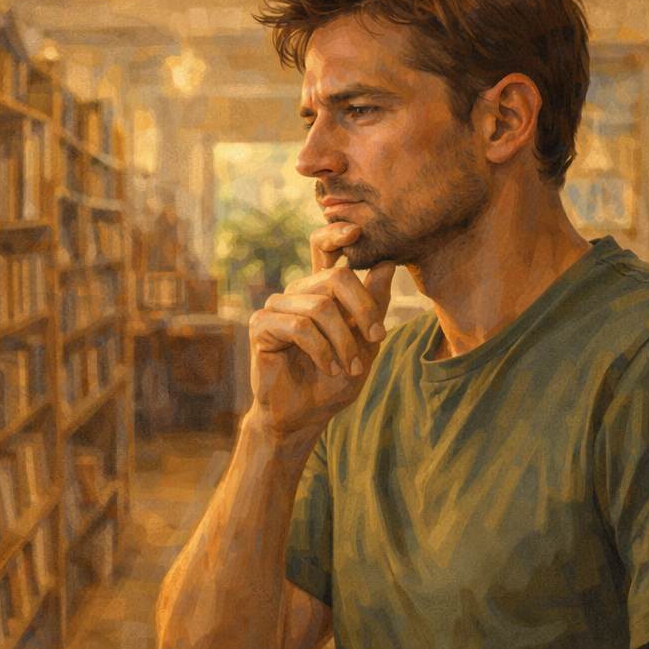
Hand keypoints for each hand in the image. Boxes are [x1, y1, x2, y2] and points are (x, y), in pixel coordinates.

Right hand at [248, 222, 395, 439]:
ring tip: (350, 368)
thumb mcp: (365, 343)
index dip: (336, 233)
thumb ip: (375, 305)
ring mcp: (276, 308)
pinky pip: (300, 328)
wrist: (303, 417)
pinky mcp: (261, 327)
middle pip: (335, 277)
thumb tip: (387, 262)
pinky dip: (322, 351)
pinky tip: (329, 368)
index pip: (322, 247)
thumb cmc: (333, 381)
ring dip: (343, 341)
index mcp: (320, 291)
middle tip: (376, 338)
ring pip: (320, 307)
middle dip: (364, 309)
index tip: (357, 231)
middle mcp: (296, 293)